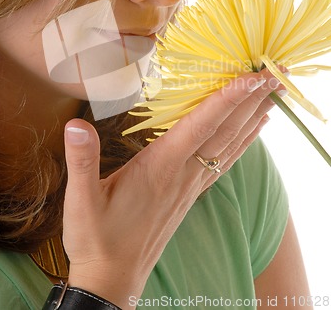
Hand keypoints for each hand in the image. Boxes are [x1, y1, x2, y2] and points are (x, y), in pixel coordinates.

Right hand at [62, 69, 283, 307]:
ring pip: (231, 145)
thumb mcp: (81, 201)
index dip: (226, 99)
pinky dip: (243, 142)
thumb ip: (82, 161)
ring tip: (275, 95)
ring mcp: (190, 184)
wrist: (113, 278)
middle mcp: (183, 173)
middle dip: (253, 101)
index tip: (251, 77)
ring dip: (254, 117)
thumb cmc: (96, 239)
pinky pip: (225, 161)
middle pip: (226, 131)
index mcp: (161, 168)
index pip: (200, 126)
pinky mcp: (190, 193)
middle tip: (277, 74)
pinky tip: (254, 130)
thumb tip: (75, 125)